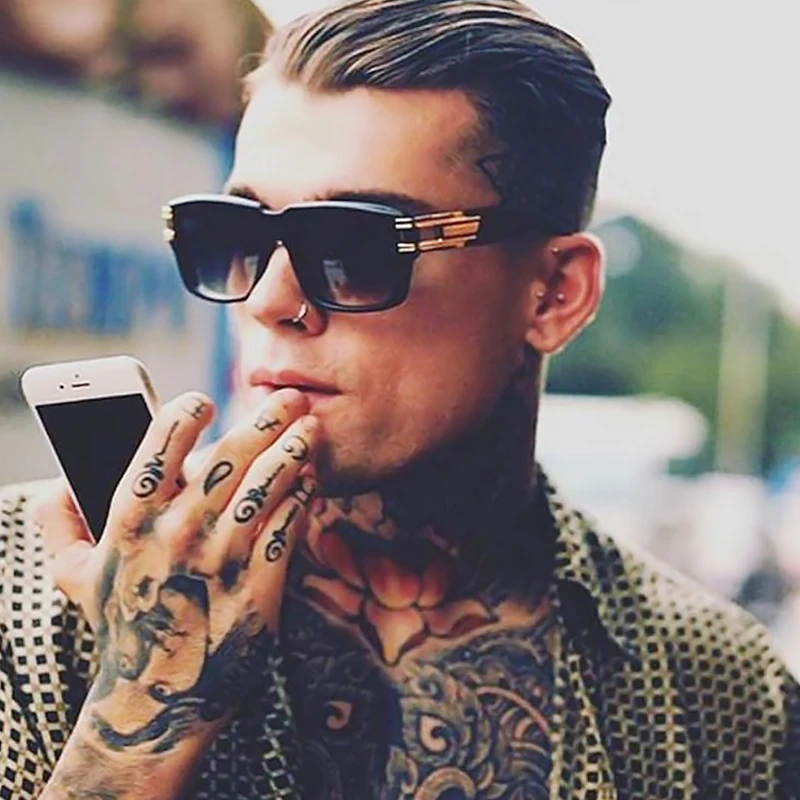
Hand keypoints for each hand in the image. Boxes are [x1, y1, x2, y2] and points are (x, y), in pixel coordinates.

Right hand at [36, 388, 319, 758]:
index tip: (206, 400)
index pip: (157, 448)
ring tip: (310, 430)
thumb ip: (58, 524)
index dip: (184, 414)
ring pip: (265, 487)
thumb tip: (57, 482)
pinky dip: (303, 497)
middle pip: (228, 459)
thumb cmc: (121, 627)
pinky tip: (310, 479)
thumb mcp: (75, 576)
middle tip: (288, 399)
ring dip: (293, 451)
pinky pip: (287, 528)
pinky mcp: (258, 589)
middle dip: (264, 420)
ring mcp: (219, 563)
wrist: (156, 703)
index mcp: (130, 523)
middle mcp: (176, 536)